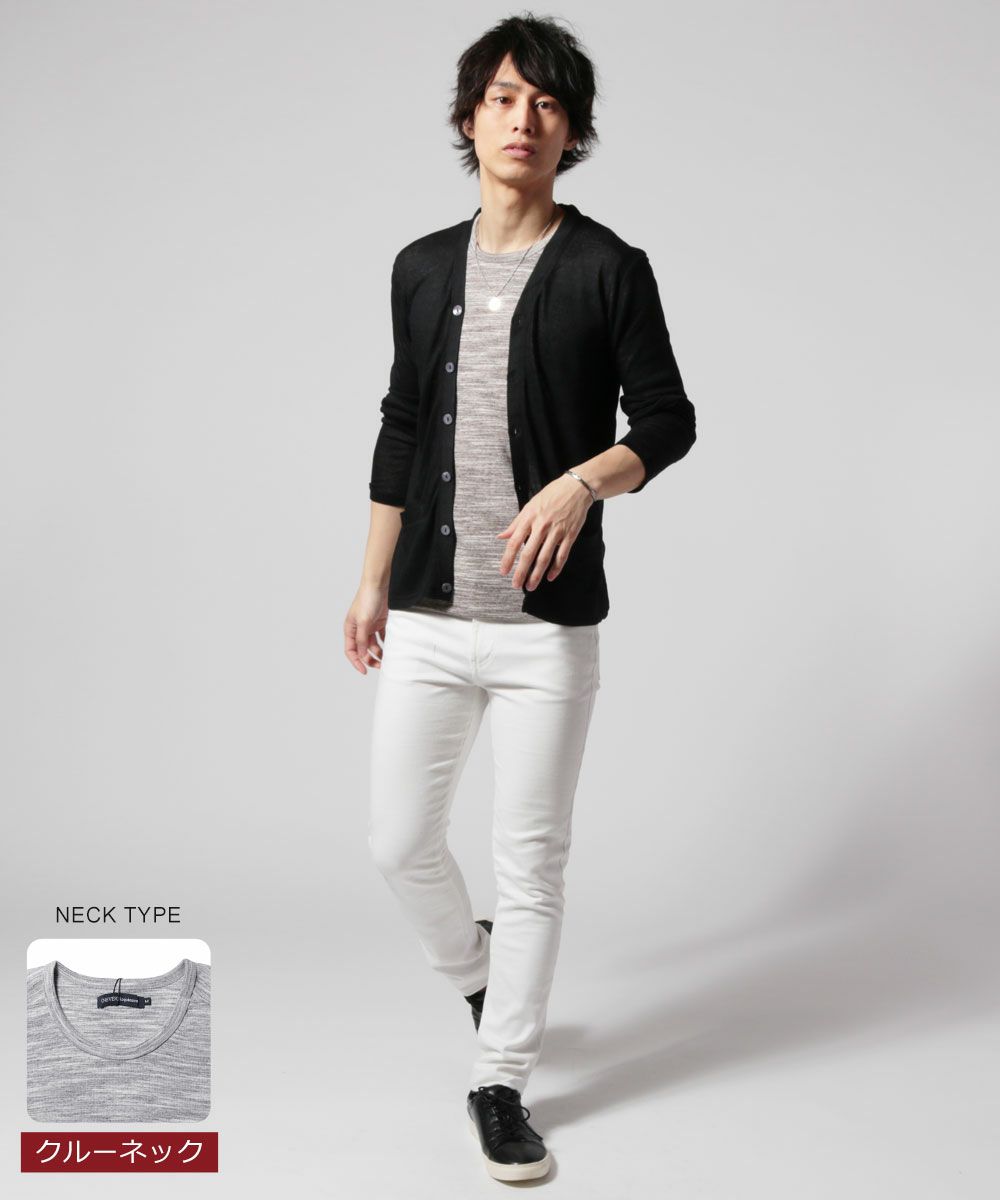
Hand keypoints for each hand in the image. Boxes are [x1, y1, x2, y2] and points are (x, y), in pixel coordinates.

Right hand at [344, 583, 388, 674]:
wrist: (380, 583)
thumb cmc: (368, 598)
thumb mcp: (363, 621)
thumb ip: (361, 639)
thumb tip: (361, 654)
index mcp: (350, 628)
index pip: (351, 650)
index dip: (356, 662)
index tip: (364, 670)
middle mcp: (359, 629)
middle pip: (363, 650)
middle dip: (370, 659)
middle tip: (380, 666)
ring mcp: (370, 626)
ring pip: (373, 645)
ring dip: (379, 652)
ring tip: (388, 658)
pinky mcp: (380, 622)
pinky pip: (382, 637)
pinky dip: (386, 643)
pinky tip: (392, 647)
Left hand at [497, 473, 593, 589]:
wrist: (576, 488)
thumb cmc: (551, 495)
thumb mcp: (529, 506)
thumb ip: (515, 523)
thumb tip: (501, 537)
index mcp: (529, 518)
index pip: (514, 542)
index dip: (508, 559)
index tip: (503, 571)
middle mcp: (541, 526)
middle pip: (529, 554)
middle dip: (521, 572)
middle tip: (516, 585)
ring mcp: (557, 531)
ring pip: (545, 558)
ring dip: (537, 575)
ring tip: (531, 586)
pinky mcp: (570, 535)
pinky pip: (562, 555)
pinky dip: (556, 568)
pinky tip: (550, 577)